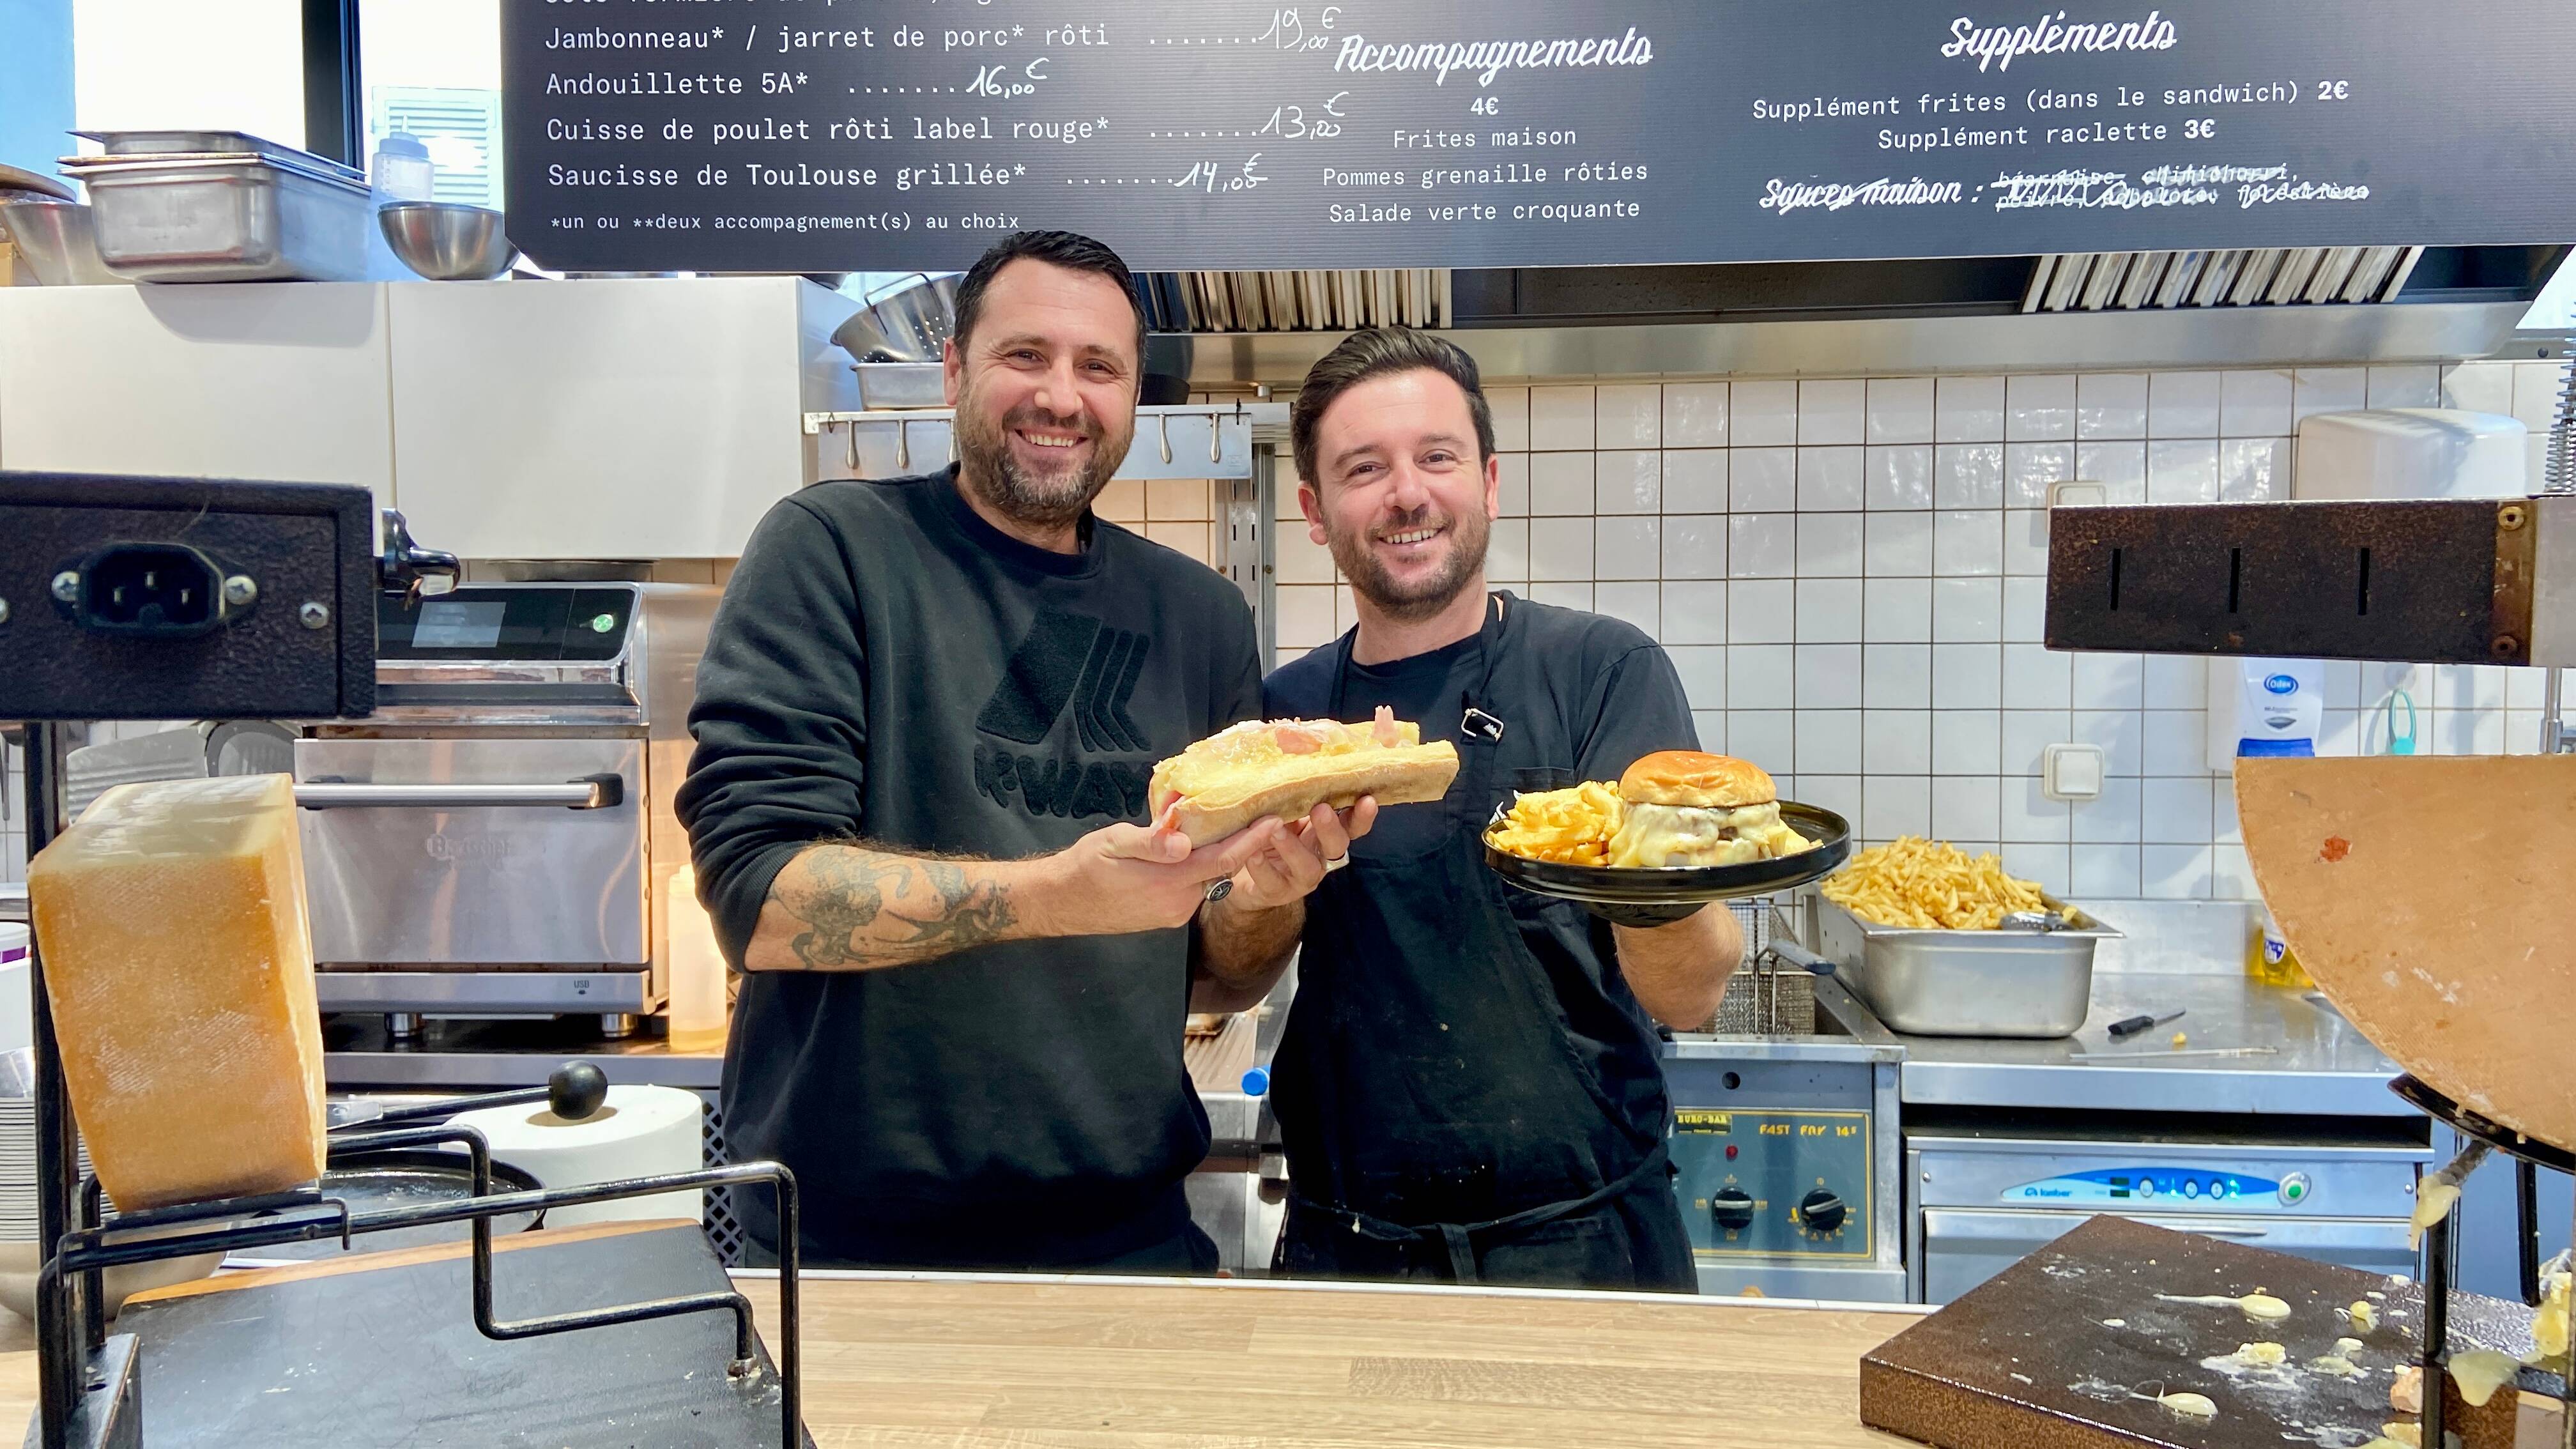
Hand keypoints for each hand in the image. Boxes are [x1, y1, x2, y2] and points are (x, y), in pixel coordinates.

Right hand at [1043, 806, 1277, 934]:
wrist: (1061, 903)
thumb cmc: (1085, 866)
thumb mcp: (1113, 843)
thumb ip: (1150, 843)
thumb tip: (1183, 843)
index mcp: (1169, 881)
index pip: (1223, 860)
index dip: (1252, 841)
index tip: (1275, 820)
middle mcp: (1178, 903)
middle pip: (1219, 870)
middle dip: (1240, 844)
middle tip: (1257, 815)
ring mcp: (1173, 913)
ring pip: (1205, 879)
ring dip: (1215, 856)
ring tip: (1223, 825)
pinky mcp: (1166, 917)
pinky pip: (1191, 889)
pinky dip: (1197, 869)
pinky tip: (1189, 851)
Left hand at [1213, 798, 1378, 912]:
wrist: (1238, 873)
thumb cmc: (1265, 831)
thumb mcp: (1282, 810)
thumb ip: (1293, 791)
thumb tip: (1296, 745)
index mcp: (1324, 833)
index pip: (1351, 824)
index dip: (1362, 815)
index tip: (1368, 799)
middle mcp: (1319, 856)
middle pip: (1337, 845)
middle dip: (1331, 827)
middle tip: (1321, 809)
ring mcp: (1300, 878)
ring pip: (1307, 867)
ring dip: (1293, 848)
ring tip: (1276, 830)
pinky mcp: (1276, 892)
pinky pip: (1272, 882)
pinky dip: (1262, 866)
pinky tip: (1252, 853)